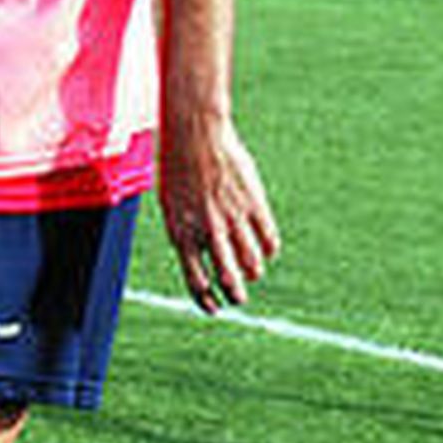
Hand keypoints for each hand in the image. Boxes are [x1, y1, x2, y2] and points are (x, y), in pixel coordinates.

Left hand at [158, 109, 279, 314]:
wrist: (195, 134)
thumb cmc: (178, 169)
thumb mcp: (173, 205)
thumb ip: (188, 233)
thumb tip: (204, 259)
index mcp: (182, 234)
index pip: (196, 281)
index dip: (206, 300)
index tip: (215, 307)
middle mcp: (208, 231)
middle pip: (229, 279)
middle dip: (236, 295)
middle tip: (239, 298)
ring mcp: (233, 219)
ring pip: (253, 264)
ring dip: (253, 272)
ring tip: (251, 270)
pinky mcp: (254, 204)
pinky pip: (269, 240)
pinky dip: (269, 249)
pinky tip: (264, 248)